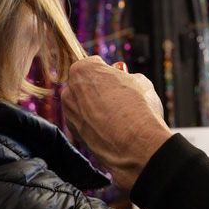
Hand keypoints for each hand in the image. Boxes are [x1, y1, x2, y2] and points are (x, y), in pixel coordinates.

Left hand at [62, 57, 171, 189]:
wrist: (136, 144)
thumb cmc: (138, 107)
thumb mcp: (139, 80)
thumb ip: (123, 77)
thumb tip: (123, 80)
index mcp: (82, 70)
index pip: (93, 64)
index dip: (108, 71)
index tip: (118, 78)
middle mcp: (70, 91)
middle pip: (84, 85)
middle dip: (99, 90)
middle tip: (119, 98)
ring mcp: (70, 115)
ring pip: (83, 107)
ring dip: (96, 109)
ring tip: (118, 117)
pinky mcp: (75, 136)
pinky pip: (86, 125)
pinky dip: (96, 127)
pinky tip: (113, 131)